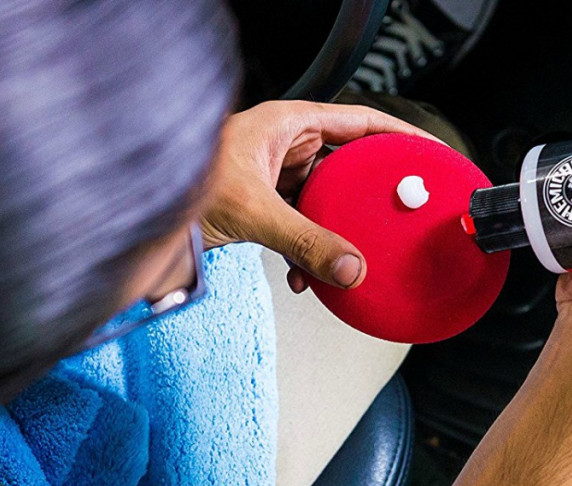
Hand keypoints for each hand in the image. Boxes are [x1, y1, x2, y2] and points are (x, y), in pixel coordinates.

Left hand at [201, 101, 439, 292]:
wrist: (142, 219)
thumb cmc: (180, 185)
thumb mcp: (254, 212)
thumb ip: (305, 242)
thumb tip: (350, 267)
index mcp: (287, 124)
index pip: (361, 122)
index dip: (400, 137)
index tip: (430, 155)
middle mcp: (284, 145)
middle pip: (348, 163)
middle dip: (371, 192)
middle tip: (400, 209)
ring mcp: (275, 176)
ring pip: (327, 200)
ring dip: (337, 230)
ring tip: (356, 250)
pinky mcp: (266, 206)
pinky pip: (304, 226)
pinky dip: (309, 252)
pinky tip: (308, 276)